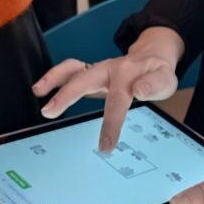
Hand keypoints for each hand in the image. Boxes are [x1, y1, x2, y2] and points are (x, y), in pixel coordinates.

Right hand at [34, 53, 177, 150]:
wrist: (152, 56)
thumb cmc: (157, 72)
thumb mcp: (165, 78)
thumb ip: (155, 84)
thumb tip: (139, 89)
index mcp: (127, 74)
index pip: (117, 100)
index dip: (110, 124)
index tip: (105, 146)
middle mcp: (108, 69)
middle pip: (84, 78)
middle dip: (66, 94)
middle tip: (49, 112)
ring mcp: (97, 69)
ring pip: (72, 69)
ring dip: (54, 79)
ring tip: (38, 92)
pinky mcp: (89, 73)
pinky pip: (69, 72)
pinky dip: (54, 78)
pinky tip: (41, 90)